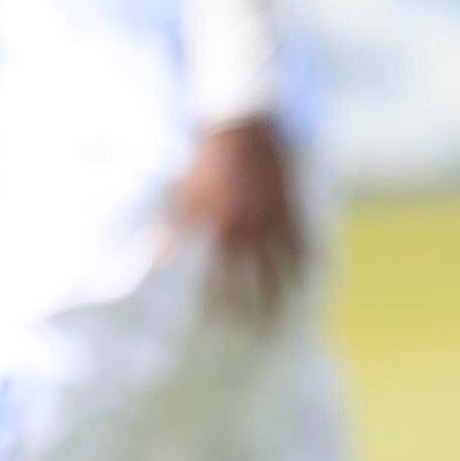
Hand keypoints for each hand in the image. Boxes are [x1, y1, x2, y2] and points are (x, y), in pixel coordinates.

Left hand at [169, 116, 304, 322]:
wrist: (242, 127)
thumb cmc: (205, 162)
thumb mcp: (183, 194)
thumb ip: (171, 230)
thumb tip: (154, 260)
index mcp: (221, 226)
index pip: (220, 277)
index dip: (219, 303)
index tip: (218, 326)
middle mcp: (251, 228)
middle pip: (257, 279)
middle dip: (257, 308)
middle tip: (259, 333)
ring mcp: (275, 219)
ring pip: (284, 266)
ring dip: (284, 293)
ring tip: (284, 315)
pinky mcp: (292, 208)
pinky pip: (303, 243)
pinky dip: (305, 262)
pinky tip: (305, 279)